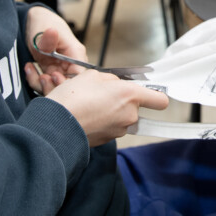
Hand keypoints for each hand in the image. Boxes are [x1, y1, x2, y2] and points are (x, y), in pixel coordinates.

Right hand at [25, 69, 168, 145]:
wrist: (55, 125)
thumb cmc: (73, 98)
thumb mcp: (92, 75)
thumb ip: (111, 79)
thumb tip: (115, 84)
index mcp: (130, 95)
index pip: (160, 100)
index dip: (157, 95)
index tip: (151, 92)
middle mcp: (129, 115)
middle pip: (135, 107)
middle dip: (122, 100)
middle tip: (103, 93)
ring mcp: (119, 130)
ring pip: (121, 117)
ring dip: (110, 111)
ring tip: (90, 104)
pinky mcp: (107, 140)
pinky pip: (109, 127)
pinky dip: (101, 121)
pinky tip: (86, 115)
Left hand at [26, 6, 86, 86]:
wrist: (35, 23)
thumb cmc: (44, 23)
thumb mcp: (44, 30)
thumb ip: (48, 38)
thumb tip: (52, 31)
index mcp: (76, 53)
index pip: (79, 76)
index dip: (67, 82)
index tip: (52, 76)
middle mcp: (71, 64)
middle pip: (67, 86)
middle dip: (52, 85)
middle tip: (41, 76)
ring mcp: (61, 70)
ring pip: (55, 87)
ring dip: (40, 83)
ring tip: (30, 68)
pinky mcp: (51, 73)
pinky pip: (45, 84)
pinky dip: (35, 80)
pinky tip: (29, 68)